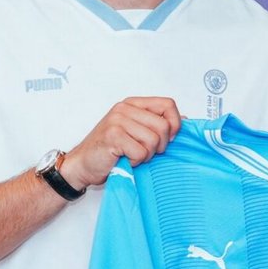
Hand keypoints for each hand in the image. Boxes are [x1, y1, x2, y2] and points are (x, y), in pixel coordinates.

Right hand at [62, 97, 182, 187]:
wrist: (82, 165)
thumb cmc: (109, 151)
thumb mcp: (135, 132)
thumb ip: (156, 123)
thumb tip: (185, 119)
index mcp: (133, 104)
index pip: (168, 104)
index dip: (175, 124)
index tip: (169, 138)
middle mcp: (125, 108)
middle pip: (163, 126)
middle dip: (160, 146)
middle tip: (146, 152)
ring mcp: (118, 120)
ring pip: (154, 140)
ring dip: (147, 155)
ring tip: (133, 155)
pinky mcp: (113, 135)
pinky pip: (141, 151)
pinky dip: (136, 161)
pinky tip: (125, 160)